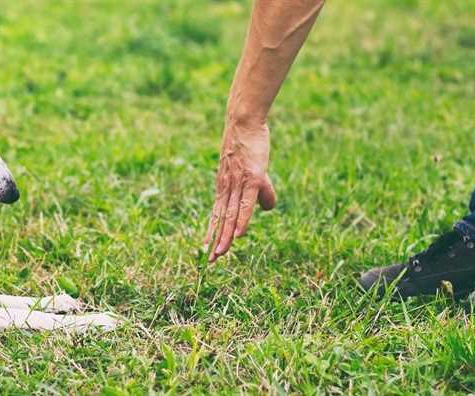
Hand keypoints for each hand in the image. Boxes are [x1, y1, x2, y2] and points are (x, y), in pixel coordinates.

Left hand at [204, 120, 276, 261]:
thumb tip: (268, 209)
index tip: (206, 250)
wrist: (244, 122)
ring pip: (231, 215)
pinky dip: (242, 220)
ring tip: (220, 254)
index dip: (212, 232)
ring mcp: (238, 183)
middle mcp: (227, 188)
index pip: (217, 214)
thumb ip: (262, 192)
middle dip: (215, 240)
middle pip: (221, 219)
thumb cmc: (249, 145)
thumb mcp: (255, 171)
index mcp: (224, 187)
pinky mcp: (252, 178)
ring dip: (226, 236)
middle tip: (209, 261)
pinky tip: (239, 234)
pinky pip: (246, 204)